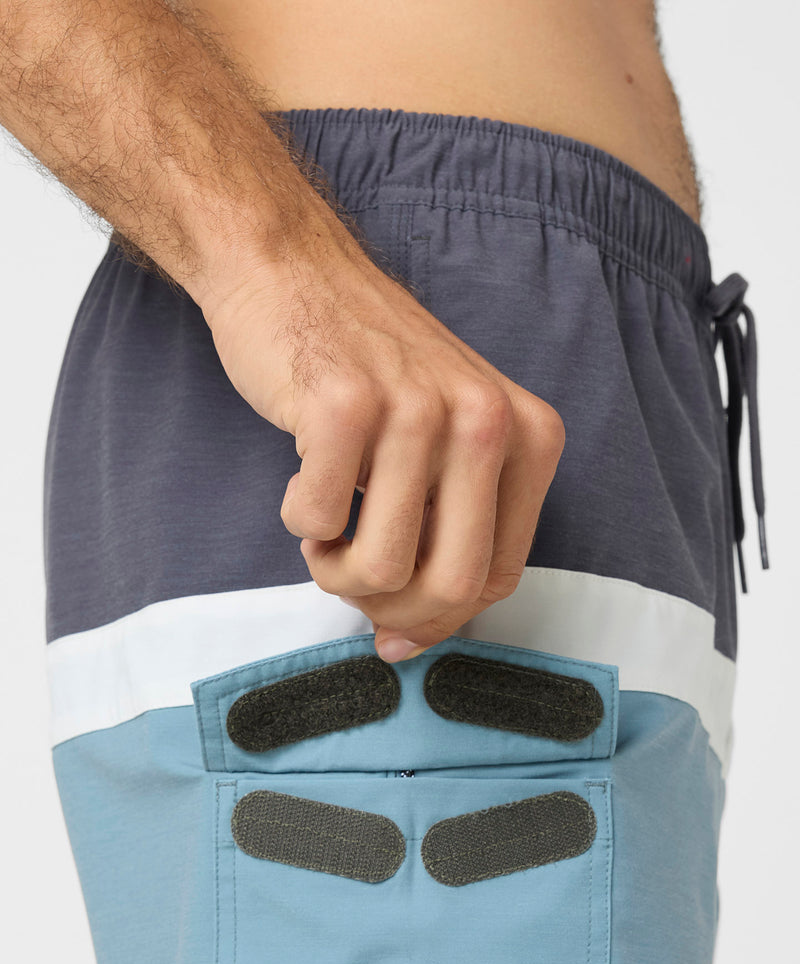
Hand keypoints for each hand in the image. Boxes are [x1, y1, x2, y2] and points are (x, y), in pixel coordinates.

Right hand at [204, 214, 565, 662]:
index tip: (391, 617)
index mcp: (528, 437)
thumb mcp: (443, 449)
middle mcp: (487, 421)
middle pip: (450, 587)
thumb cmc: (369, 376)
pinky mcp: (345, 403)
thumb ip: (446, 542)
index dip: (438, 618)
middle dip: (388, 607)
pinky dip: (299, 517)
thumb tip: (404, 648)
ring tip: (324, 522)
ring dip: (334, 568)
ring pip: (380, 568)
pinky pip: (317, 523)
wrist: (295, 273)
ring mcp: (418, 408)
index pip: (498, 580)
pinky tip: (303, 471)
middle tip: (349, 574)